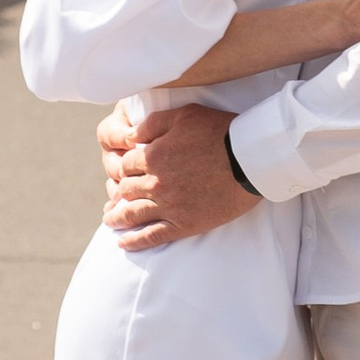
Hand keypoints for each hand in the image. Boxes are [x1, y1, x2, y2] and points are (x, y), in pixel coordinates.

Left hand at [100, 102, 258, 252]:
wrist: (250, 159)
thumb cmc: (220, 131)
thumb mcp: (184, 115)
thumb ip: (153, 123)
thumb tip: (130, 135)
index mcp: (153, 156)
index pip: (125, 164)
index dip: (125, 167)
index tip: (126, 171)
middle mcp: (155, 183)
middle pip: (126, 190)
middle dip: (119, 192)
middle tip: (115, 197)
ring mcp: (169, 206)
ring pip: (132, 215)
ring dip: (117, 218)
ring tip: (109, 221)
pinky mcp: (184, 224)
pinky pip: (152, 236)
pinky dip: (134, 241)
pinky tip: (124, 243)